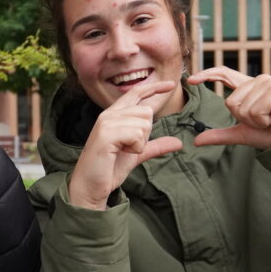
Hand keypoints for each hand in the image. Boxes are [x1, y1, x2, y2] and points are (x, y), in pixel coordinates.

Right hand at [69, 81, 182, 209]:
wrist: (91, 186)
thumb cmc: (109, 169)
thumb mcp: (136, 154)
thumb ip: (154, 146)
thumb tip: (179, 143)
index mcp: (114, 115)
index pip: (135, 93)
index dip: (154, 88)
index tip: (171, 85)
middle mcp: (109, 114)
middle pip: (147, 112)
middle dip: (146, 134)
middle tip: (128, 147)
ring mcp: (106, 122)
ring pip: (144, 123)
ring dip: (140, 143)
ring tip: (122, 151)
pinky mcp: (106, 133)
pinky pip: (137, 134)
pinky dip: (135, 147)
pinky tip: (120, 153)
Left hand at [187, 66, 270, 149]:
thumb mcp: (243, 134)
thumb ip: (220, 135)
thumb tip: (196, 141)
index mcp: (249, 88)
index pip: (225, 75)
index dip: (208, 75)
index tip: (191, 80)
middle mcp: (258, 82)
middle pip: (230, 102)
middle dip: (244, 119)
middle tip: (265, 120)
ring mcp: (268, 84)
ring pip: (242, 107)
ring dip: (256, 121)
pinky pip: (256, 110)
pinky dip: (264, 121)